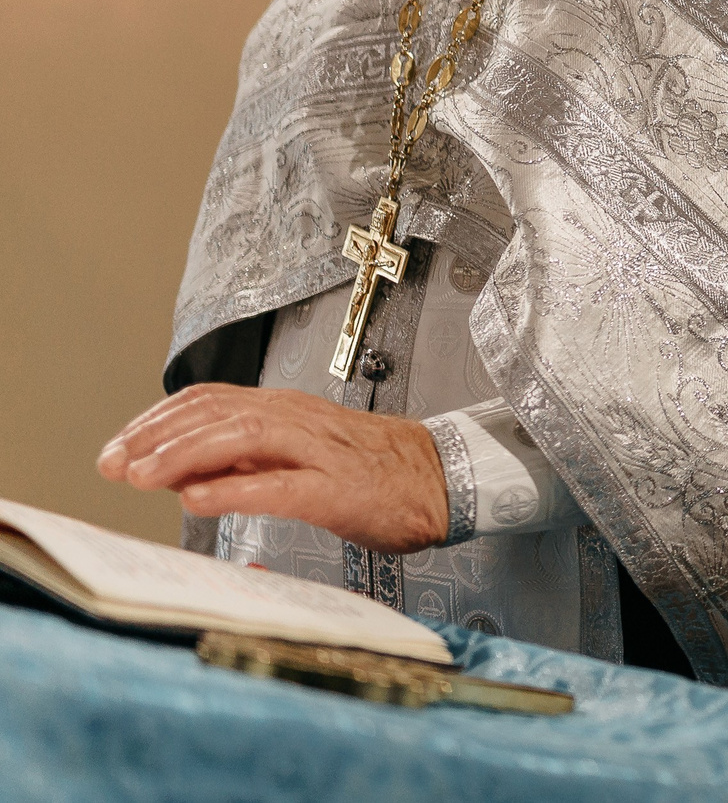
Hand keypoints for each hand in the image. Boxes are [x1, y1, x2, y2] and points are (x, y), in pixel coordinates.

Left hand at [98, 385, 448, 553]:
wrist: (442, 477)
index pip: (209, 400)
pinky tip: (197, 500)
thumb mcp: (298, 457)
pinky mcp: (338, 489)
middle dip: (155, 438)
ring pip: (241, 438)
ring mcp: (319, 451)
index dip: (156, 421)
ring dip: (183, 456)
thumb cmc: (371, 471)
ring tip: (141, 477)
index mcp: (286, 410)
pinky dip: (233, 490)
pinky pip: (279, 485)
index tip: (117, 449)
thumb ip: (245, 461)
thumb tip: (183, 473)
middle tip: (112, 463)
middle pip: (217, 413)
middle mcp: (298, 420)